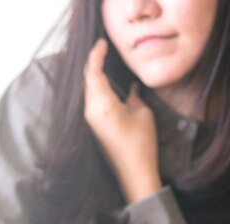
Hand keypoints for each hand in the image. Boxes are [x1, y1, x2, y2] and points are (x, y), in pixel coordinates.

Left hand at [83, 38, 161, 203]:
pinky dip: (96, 90)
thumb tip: (130, 88)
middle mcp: (90, 112)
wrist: (134, 174)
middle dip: (93, 64)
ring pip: (88, 92)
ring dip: (94, 77)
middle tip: (103, 50)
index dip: (96, 55)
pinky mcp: (93, 129)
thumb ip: (133, 95)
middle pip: (87, 81)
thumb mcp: (142, 113)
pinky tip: (105, 85)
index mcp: (101, 105)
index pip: (93, 73)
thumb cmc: (141, 144)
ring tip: (103, 63)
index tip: (102, 43)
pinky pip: (91, 102)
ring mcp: (89, 122)